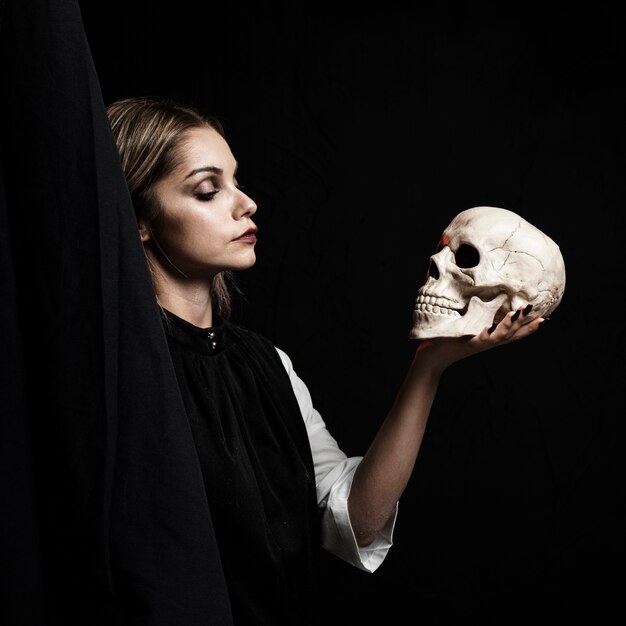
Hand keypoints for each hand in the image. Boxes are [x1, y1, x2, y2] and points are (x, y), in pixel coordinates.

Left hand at [414, 304, 544, 373]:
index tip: (544, 319)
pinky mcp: (470, 343)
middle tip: (544, 318)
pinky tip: (499, 323)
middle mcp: (487, 342)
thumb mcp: (460, 327)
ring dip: (514, 324)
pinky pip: (485, 337)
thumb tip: (471, 298)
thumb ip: (468, 316)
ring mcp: (480, 344)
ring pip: (502, 336)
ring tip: (524, 312)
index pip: (511, 333)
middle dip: (528, 326)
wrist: (431, 358)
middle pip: (512, 335)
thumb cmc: (444, 340)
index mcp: (487, 338)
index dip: (528, 328)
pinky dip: (494, 330)